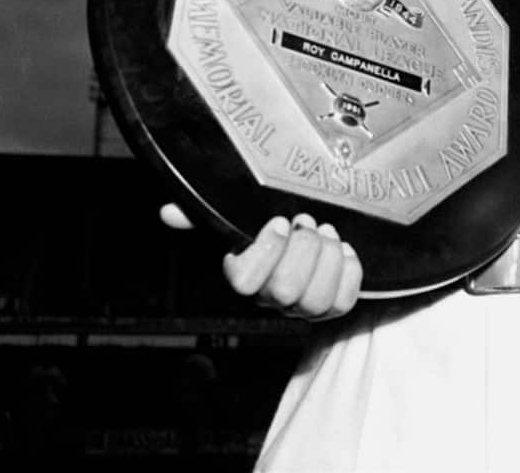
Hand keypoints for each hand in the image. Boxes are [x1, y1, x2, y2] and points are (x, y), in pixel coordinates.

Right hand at [158, 203, 361, 319]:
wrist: (314, 231)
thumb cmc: (275, 225)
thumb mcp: (240, 214)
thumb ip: (204, 214)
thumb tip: (170, 213)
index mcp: (246, 275)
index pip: (244, 282)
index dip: (266, 252)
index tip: (279, 222)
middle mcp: (271, 297)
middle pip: (286, 291)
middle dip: (303, 250)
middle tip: (307, 223)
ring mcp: (302, 306)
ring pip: (315, 302)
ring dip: (327, 259)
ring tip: (327, 233)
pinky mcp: (333, 306)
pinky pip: (344, 302)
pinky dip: (349, 271)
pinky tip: (344, 249)